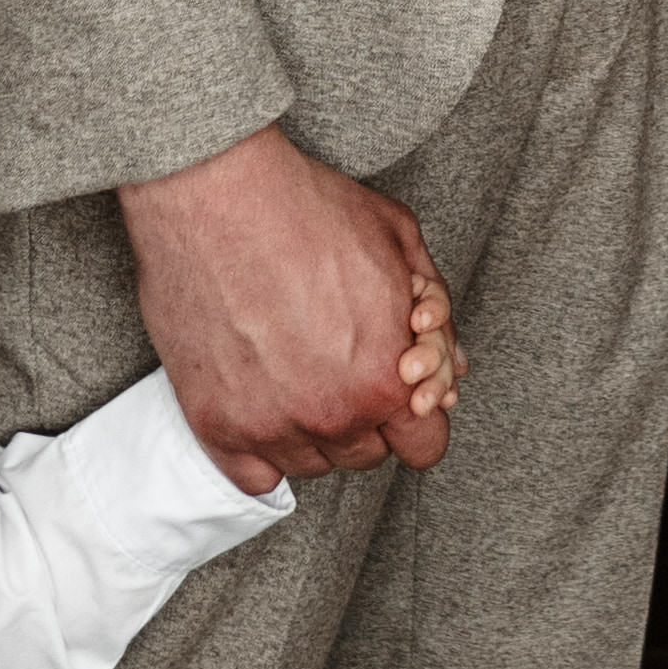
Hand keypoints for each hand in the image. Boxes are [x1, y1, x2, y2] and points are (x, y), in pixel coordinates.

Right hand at [122, 121, 462, 487]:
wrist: (215, 193)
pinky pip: (253, 475)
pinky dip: (261, 449)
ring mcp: (269, 426)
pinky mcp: (214, 423)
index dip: (416, 419)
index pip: (424, 448)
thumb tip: (452, 363)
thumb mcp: (398, 242)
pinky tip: (263, 405)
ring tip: (297, 372)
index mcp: (386, 379)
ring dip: (311, 432)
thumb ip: (435, 314)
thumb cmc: (306, 208)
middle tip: (340, 367)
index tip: (398, 397)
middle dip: (364, 418)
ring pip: (311, 465)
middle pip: (365, 456)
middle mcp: (331, 415)